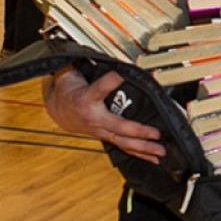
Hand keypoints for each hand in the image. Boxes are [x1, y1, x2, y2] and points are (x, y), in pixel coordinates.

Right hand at [44, 67, 163, 162]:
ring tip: (160, 152)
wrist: (59, 110)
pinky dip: (139, 154)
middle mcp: (94, 118)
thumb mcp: (78, 74)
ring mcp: (100, 131)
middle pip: (118, 127)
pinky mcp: (106, 136)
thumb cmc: (71, 90)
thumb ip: (93, 66)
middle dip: (139, 132)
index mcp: (86, 98)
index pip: (101, 87)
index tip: (124, 73)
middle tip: (156, 133)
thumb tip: (116, 61)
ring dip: (143, 148)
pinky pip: (124, 147)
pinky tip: (153, 159)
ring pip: (123, 142)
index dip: (112, 79)